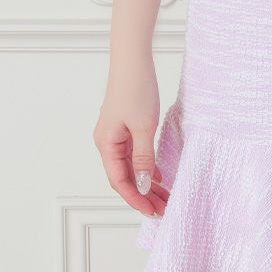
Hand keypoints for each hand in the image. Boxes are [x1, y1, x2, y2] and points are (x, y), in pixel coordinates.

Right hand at [93, 57, 169, 216]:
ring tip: (164, 196)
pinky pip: (134, 154)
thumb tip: (143, 184)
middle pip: (125, 176)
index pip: (120, 181)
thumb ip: (143, 157)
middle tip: (164, 208)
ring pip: (131, 166)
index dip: (136, 199)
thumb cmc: (136, 89)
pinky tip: (159, 175)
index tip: (153, 211)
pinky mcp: (125, 126)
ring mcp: (116, 134)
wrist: (133, 60)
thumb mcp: (144, 126)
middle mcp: (107, 142)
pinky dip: (146, 166)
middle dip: (144, 194)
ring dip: (146, 182)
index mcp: (106, 144)